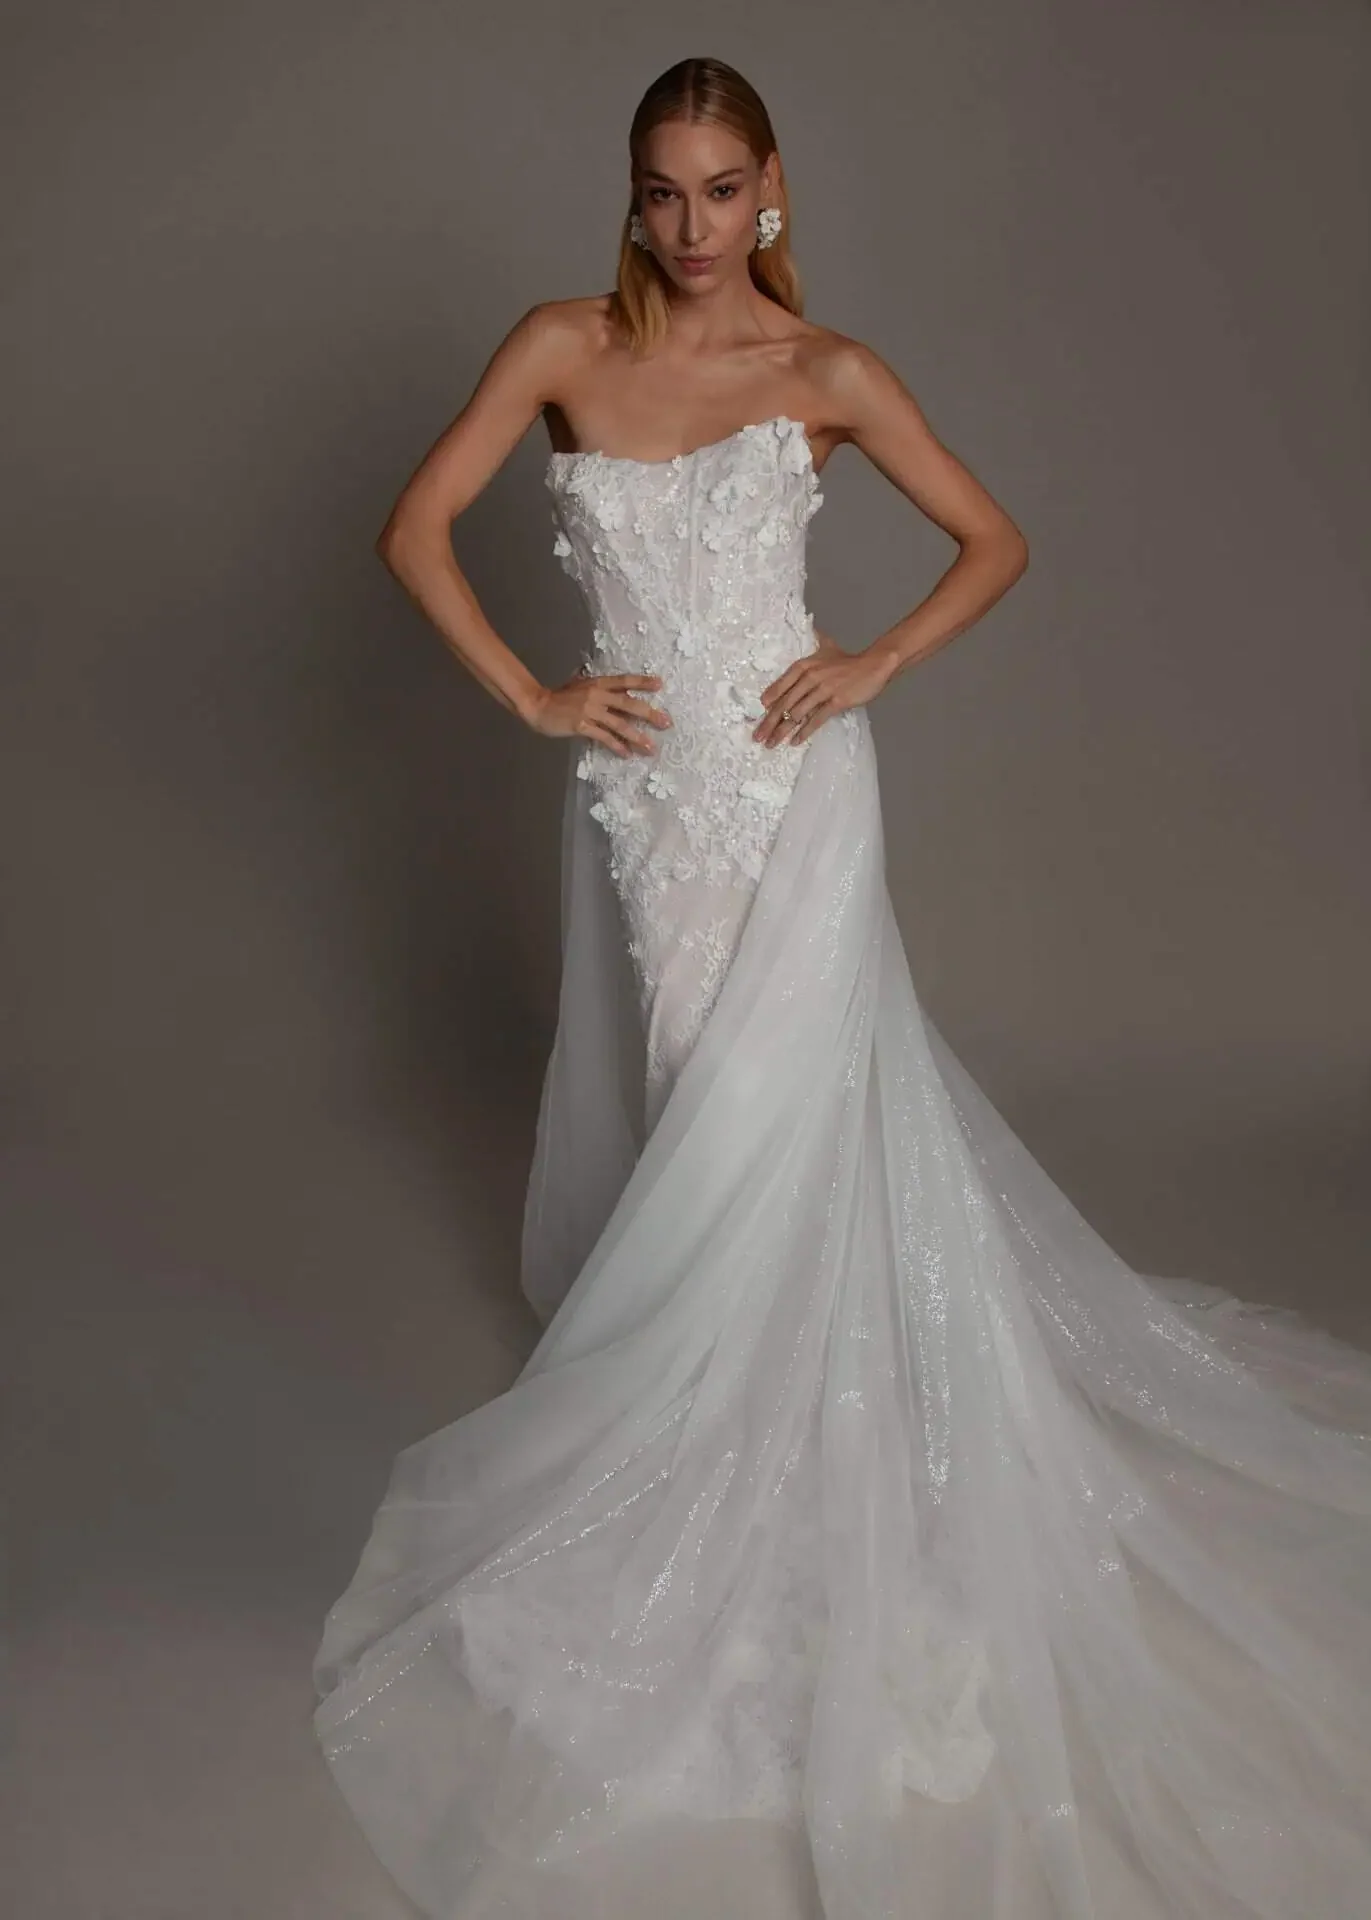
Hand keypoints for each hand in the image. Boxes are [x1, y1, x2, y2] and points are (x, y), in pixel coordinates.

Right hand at [525, 670, 671, 757]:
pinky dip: (616, 746)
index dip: (642, 682)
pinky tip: (626, 754)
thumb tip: (615, 687)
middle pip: (628, 704)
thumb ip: (597, 686)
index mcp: (598, 683)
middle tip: (666, 723)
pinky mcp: (581, 725)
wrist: (538, 706)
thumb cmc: (559, 696)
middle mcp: (596, 695)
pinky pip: (604, 737)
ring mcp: (589, 710)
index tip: (660, 685)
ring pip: (619, 724)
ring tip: (650, 747)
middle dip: (649, 714)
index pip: (624, 681)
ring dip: (637, 737)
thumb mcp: (579, 685)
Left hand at [753, 631, 897, 746]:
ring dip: (782, 731)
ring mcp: (823, 690)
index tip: (758, 714)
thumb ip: (814, 639)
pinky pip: (816, 720)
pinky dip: (804, 732)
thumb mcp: (827, 647)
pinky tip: (795, 741)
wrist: (874, 665)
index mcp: (804, 665)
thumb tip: (808, 625)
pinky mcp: (836, 702)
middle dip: (769, 723)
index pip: (780, 685)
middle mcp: (810, 677)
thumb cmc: (849, 661)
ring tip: (771, 744)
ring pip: (796, 714)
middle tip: (758, 736)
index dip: (769, 701)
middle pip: (785, 703)